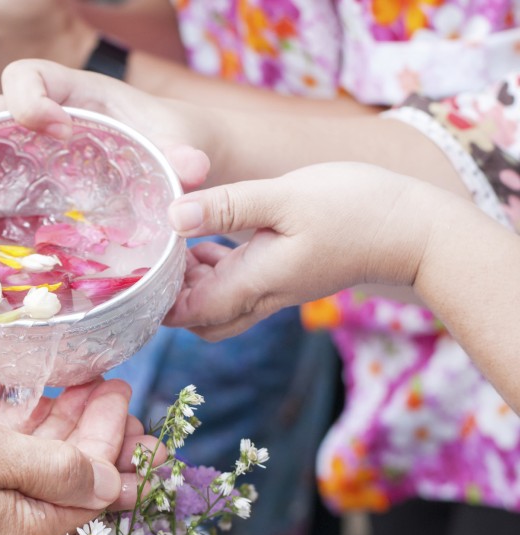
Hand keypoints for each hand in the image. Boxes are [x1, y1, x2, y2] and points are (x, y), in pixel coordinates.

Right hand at [0, 59, 211, 189]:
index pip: (29, 75)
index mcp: (76, 92)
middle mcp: (45, 111)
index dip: (29, 99)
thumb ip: (186, 153)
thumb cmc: (174, 143)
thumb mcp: (183, 145)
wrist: (176, 156)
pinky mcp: (27, 171)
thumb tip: (191, 169)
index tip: (54, 131)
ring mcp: (30, 142)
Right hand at [0, 406, 128, 534]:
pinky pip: (0, 485)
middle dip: (93, 436)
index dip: (112, 442)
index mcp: (15, 533)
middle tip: (114, 391)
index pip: (88, 491)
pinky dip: (22, 450)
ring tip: (82, 396)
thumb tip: (110, 481)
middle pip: (63, 489)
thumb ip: (51, 465)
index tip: (123, 396)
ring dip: (59, 439)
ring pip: (31, 483)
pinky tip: (26, 422)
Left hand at [164, 162, 443, 338]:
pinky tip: (208, 236)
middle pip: (197, 319)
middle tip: (155, 253)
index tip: (135, 269)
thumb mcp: (286, 198)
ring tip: (176, 240)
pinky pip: (238, 285)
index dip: (155, 300)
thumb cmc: (357, 210)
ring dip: (191, 281)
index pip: (186, 313)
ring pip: (217, 305)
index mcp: (253, 284)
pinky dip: (215, 269)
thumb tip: (171, 216)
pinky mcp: (286, 275)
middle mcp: (260, 296)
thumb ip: (227, 206)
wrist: (416, 232)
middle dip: (169, 296)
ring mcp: (274, 289)